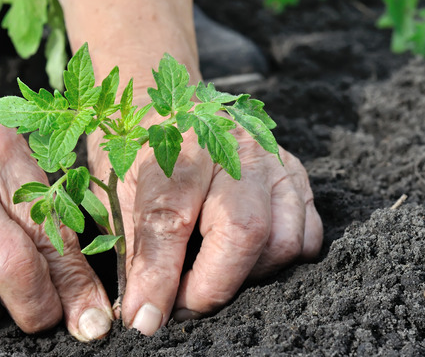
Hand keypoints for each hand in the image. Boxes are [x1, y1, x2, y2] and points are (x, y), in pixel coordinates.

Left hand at [87, 107, 322, 335]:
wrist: (172, 106)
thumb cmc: (139, 150)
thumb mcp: (117, 190)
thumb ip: (134, 248)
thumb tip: (143, 314)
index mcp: (177, 143)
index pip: (170, 218)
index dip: (158, 277)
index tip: (145, 319)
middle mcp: (233, 145)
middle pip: (244, 230)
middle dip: (211, 286)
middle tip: (180, 306)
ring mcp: (272, 159)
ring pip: (282, 240)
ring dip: (246, 277)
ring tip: (210, 276)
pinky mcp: (297, 174)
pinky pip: (306, 235)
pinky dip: (278, 261)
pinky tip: (244, 259)